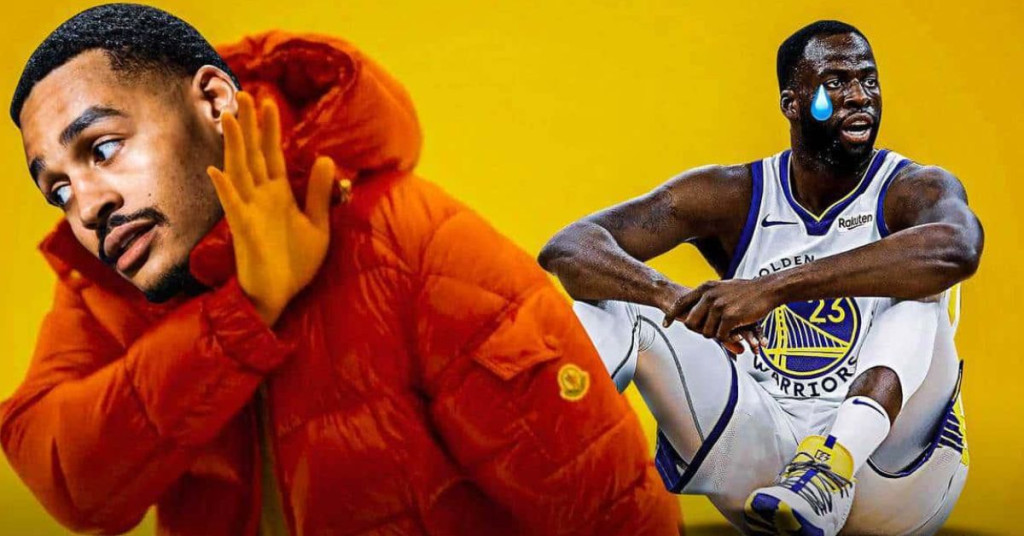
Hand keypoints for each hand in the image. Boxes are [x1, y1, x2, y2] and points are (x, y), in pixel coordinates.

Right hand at [206, 92, 342, 325]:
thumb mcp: (318, 225)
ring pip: (239, 171)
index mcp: (279, 195)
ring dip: (234, 145)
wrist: (280, 297)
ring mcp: (249, 212)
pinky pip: (232, 206)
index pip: (273, 155)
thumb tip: (327, 158)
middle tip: (243, 94)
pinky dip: (225, 188)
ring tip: (228, 117)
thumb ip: (320, 194)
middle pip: (253, 155)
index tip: (268, 102)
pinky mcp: (243, 231)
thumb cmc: (295, 264)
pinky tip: (217, 170)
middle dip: (248, 125)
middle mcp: (261, 198)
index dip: (270, 130)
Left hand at [661, 279, 775, 353]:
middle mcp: (709, 296)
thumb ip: (707, 296)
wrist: (767, 289)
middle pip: (691, 323)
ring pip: (706, 332)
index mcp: (705, 288)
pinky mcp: (730, 317)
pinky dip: (728, 339)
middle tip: (712, 332)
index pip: (680, 303)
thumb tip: (694, 307)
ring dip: (717, 336)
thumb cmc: (746, 291)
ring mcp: (718, 306)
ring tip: (729, 331)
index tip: (666, 324)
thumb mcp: (721, 287)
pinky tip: (737, 334)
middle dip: (699, 331)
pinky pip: (721, 336)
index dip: (671, 315)